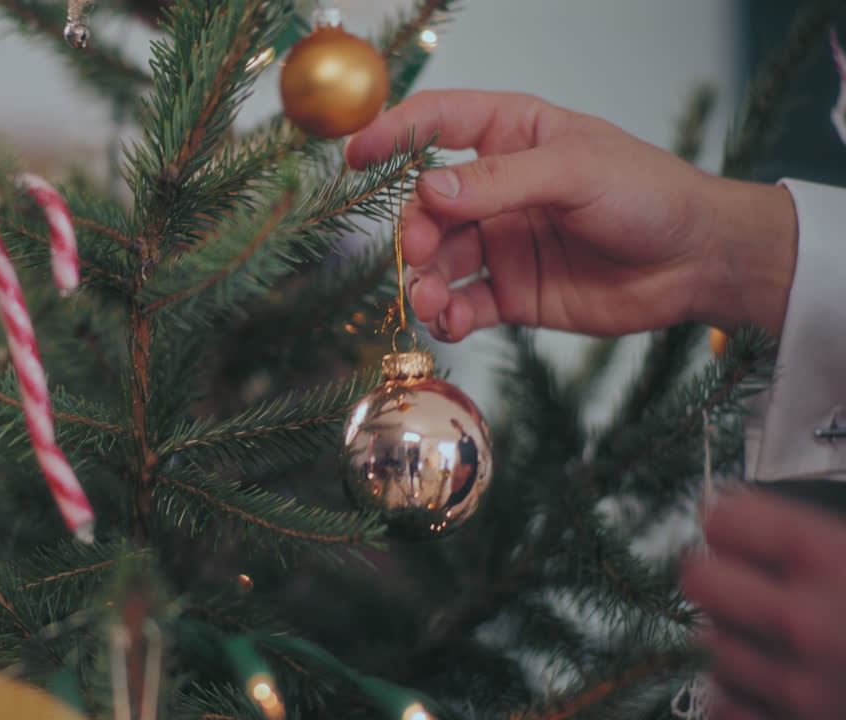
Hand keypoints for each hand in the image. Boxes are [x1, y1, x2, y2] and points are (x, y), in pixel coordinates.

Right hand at [346, 90, 797, 341]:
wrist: (697, 263)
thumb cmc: (647, 194)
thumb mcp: (575, 171)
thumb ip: (499, 181)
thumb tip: (428, 189)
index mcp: (512, 136)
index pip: (438, 123)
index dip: (394, 135)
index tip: (356, 157)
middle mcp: (497, 189)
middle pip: (428, 205)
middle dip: (415, 231)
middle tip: (419, 254)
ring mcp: (500, 243)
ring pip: (439, 261)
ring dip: (426, 282)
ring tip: (432, 304)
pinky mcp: (510, 294)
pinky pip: (464, 304)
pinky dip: (450, 316)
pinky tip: (452, 324)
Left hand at [679, 491, 845, 719]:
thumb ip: (805, 540)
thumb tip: (721, 515)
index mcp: (834, 562)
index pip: (723, 518)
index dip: (729, 520)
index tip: (736, 527)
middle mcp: (808, 623)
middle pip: (696, 580)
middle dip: (714, 576)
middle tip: (742, 581)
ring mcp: (799, 688)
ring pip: (707, 646)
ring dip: (729, 640)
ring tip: (774, 638)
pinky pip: (723, 705)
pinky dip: (739, 695)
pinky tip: (773, 682)